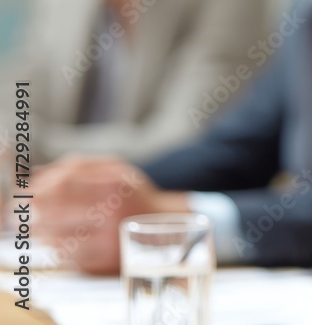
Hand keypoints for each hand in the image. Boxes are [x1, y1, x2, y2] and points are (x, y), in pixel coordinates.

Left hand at [33, 155, 188, 273]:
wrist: (164, 227)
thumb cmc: (133, 195)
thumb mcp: (116, 169)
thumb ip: (79, 166)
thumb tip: (40, 174)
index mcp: (115, 186)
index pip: (64, 184)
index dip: (41, 187)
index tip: (31, 190)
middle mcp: (112, 214)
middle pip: (55, 211)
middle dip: (36, 210)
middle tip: (30, 209)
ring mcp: (107, 242)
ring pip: (54, 237)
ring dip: (42, 231)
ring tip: (45, 224)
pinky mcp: (102, 264)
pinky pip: (65, 256)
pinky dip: (56, 246)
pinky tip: (61, 238)